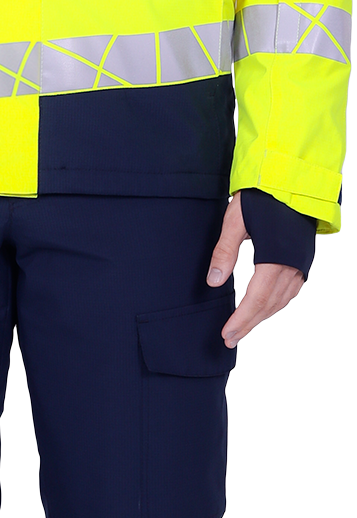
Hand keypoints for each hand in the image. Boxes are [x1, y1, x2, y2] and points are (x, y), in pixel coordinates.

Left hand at [207, 191, 303, 347]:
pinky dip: (274, 303)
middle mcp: (293, 265)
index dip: (241, 319)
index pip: (257, 299)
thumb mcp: (235, 219)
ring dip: (262, 316)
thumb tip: (214, 281)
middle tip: (230, 338)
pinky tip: (262, 306)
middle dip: (249, 324)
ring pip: (282, 300)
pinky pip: (290, 290)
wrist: (294, 180)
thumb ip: (225, 251)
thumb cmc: (264, 196)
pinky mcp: (302, 260)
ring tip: (242, 326)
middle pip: (270, 305)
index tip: (227, 333)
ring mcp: (301, 264)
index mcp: (276, 258)